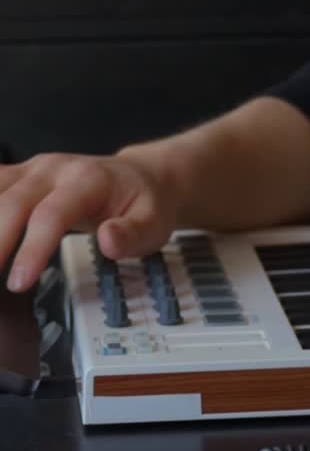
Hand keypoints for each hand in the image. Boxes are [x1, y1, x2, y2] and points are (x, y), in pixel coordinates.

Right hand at [0, 149, 180, 291]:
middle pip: (13, 201)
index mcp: (88, 179)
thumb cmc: (143, 203)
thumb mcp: (154, 222)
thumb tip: (108, 240)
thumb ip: (133, 234)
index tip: (19, 282)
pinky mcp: (20, 175)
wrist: (140, 177)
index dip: (32, 247)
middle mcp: (55, 168)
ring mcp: (33, 168)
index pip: (52, 213)